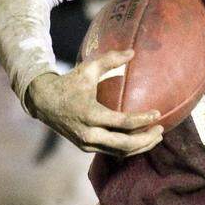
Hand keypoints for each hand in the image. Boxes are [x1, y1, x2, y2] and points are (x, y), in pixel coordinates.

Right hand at [26, 49, 163, 155]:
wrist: (43, 101)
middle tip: (161, 129)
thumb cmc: (69, 83)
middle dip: (146, 139)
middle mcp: (88, 133)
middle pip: (125, 144)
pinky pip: (112, 152)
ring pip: (120, 152)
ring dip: (140, 147)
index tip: (157, 113)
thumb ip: (110, 59)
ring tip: (156, 136)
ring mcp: (86, 144)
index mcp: (90, 114)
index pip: (123, 123)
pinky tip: (141, 140)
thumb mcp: (87, 69)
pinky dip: (129, 149)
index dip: (143, 120)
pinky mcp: (86, 148)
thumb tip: (133, 52)